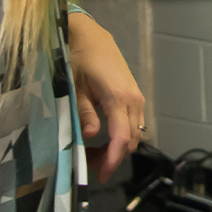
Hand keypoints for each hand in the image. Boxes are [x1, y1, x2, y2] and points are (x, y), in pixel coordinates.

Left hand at [67, 12, 145, 182]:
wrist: (90, 36)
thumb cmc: (79, 59)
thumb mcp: (74, 88)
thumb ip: (83, 113)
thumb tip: (87, 137)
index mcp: (119, 98)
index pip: (121, 137)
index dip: (112, 160)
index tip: (101, 175)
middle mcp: (134, 99)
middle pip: (131, 139)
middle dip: (114, 157)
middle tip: (91, 167)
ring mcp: (137, 97)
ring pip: (135, 132)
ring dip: (119, 148)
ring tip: (96, 155)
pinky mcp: (134, 95)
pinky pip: (134, 123)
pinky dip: (123, 136)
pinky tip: (105, 139)